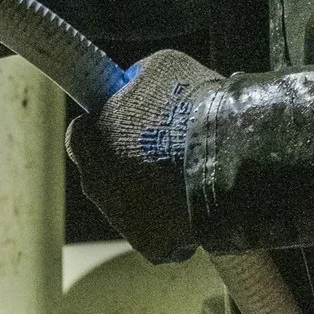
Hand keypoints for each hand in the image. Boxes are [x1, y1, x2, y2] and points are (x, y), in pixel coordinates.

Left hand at [67, 49, 221, 260]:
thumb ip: (136, 80)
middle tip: (165, 149)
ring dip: (153, 192)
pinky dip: (173, 222)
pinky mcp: (149, 245)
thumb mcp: (160, 68)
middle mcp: (96, 186)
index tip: (124, 119)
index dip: (105, 125)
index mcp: (90, 142)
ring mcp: (121, 220)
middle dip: (129, 161)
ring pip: (133, 205)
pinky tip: (195, 204)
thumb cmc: (194, 107)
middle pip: (106, 174)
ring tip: (188, 176)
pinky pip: (157, 234)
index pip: (82, 135)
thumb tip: (133, 82)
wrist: (231, 156)